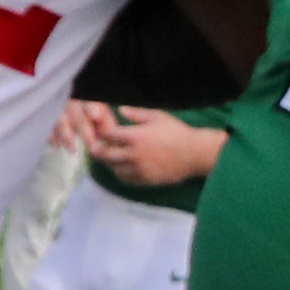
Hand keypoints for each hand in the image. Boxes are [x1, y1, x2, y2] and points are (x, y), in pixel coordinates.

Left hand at [84, 103, 220, 189]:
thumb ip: (136, 113)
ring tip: (109, 156)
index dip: (100, 133)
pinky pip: (125, 179)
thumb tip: (120, 109)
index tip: (99, 131)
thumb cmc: (177, 132)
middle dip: (98, 150)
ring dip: (109, 163)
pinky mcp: (145, 180)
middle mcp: (133, 155)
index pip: (107, 135)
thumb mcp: (157, 116)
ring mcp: (138, 169)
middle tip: (95, 147)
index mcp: (134, 137)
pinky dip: (120, 173)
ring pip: (113, 168)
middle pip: (104, 155)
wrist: (194, 154)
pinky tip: (122, 167)